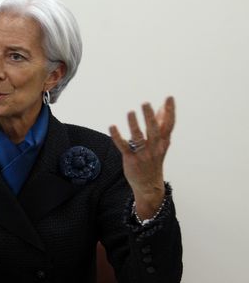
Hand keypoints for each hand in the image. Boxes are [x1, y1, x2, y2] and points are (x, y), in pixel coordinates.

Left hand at [109, 96, 174, 217]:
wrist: (149, 185)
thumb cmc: (154, 160)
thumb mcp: (161, 143)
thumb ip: (161, 125)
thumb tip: (162, 107)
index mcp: (163, 142)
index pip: (169, 125)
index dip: (170, 111)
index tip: (169, 98)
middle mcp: (155, 147)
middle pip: (154, 130)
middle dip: (150, 116)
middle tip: (146, 103)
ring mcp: (143, 154)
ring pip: (139, 137)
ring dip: (134, 124)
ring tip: (130, 112)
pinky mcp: (131, 159)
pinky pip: (123, 146)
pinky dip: (117, 136)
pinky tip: (112, 126)